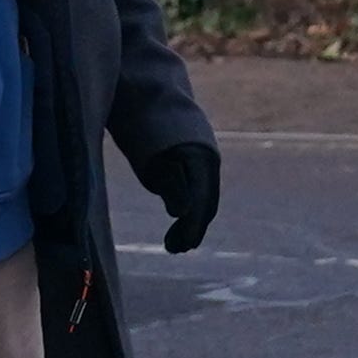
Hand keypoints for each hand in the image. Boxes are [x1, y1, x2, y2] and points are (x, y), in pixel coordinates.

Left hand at [139, 140, 222, 255]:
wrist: (149, 108)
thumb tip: (181, 213)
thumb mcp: (155, 161)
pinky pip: (196, 199)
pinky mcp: (195, 173)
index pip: (203, 198)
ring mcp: (204, 168)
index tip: (184, 245)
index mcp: (202, 159)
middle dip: (192, 229)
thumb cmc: (148, 134)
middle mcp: (209, 164)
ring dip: (189, 227)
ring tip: (172, 247)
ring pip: (202, 203)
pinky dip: (186, 217)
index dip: (194, 224)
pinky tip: (175, 235)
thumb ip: (171, 185)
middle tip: (174, 249)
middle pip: (206, 203)